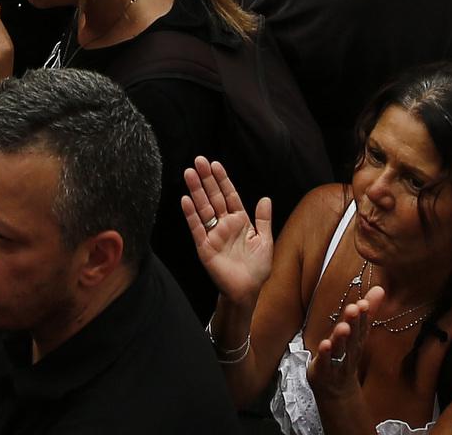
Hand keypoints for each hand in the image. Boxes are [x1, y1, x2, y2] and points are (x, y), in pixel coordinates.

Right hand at [179, 159, 274, 308]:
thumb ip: (264, 220)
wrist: (247, 292)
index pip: (229, 195)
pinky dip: (191, 215)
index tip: (215, 164)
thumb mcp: (265, 241)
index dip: (222, 180)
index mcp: (240, 221)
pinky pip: (197, 228)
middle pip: (214, 197)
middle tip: (198, 160)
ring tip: (189, 173)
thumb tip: (265, 198)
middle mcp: (224, 225)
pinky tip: (186, 200)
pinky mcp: (205, 247)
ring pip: (203, 208)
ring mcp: (213, 235)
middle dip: (206, 179)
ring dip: (196, 191)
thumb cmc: (257, 269)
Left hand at [307, 289, 380, 401]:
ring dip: (341, 338)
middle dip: (354, 323)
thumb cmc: (345, 356)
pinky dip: (325, 354)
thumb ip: (368, 312)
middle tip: (355, 308)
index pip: (363, 327)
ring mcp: (336, 363)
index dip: (364, 316)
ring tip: (342, 326)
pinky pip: (325, 363)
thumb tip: (380, 288)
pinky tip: (325, 344)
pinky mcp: (322, 371)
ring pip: (340, 350)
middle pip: (353, 337)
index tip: (364, 302)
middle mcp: (349, 352)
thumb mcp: (357, 333)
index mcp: (357, 341)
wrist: (337, 392)